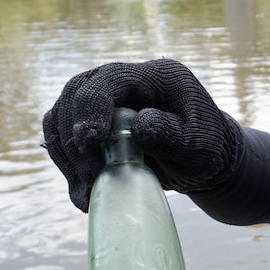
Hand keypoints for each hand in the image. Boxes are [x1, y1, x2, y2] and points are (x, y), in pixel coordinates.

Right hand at [42, 59, 241, 211]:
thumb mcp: (198, 145)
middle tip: (89, 174)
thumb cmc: (206, 149)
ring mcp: (105, 100)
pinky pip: (66, 137)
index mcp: (154, 76)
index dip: (91, 108)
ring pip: (63, 115)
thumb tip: (137, 126)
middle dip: (74, 135)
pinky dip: (69, 165)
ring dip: (66, 153)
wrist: (205, 164)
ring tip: (84, 188)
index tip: (90, 142)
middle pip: (76, 93)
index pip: (109, 80)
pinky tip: (83, 194)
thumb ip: (171, 134)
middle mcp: (124, 81)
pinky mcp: (95, 123)